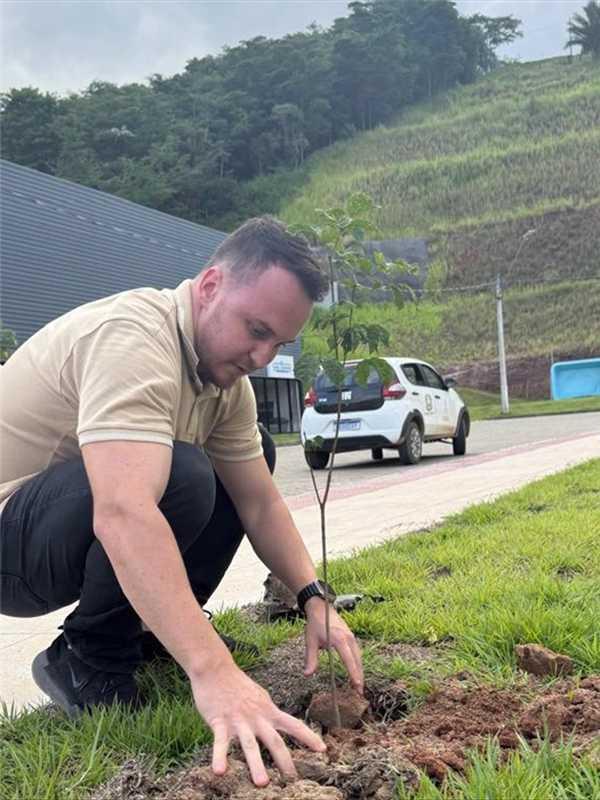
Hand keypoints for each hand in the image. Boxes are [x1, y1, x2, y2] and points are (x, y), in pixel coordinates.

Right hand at [190, 659, 325, 786]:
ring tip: (262, 783)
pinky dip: (219, 757)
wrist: (215, 668)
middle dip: (285, 761)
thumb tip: (277, 720)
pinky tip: (219, 772)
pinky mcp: (219, 721)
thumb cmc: (236, 683)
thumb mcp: (258, 695)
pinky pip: (220, 742)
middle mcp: (256, 717)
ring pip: (249, 745)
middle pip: (274, 740)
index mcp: (268, 710)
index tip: (323, 750)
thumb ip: (268, 710)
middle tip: (293, 780)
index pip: (293, 724)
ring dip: (256, 765)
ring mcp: (238, 720)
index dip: (308, 737)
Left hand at [303, 598, 363, 692]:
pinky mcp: (351, 636)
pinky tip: (356, 671)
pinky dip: (357, 663)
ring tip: (358, 686)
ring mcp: (351, 636)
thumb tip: (307, 674)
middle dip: (359, 676)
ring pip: (359, 657)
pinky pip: (357, 652)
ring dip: (359, 671)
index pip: (349, 660)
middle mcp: (349, 638)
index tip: (357, 685)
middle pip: (357, 660)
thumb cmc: (315, 624)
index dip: (353, 674)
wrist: (320, 607)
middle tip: (359, 692)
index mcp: (339, 639)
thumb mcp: (310, 641)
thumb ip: (311, 658)